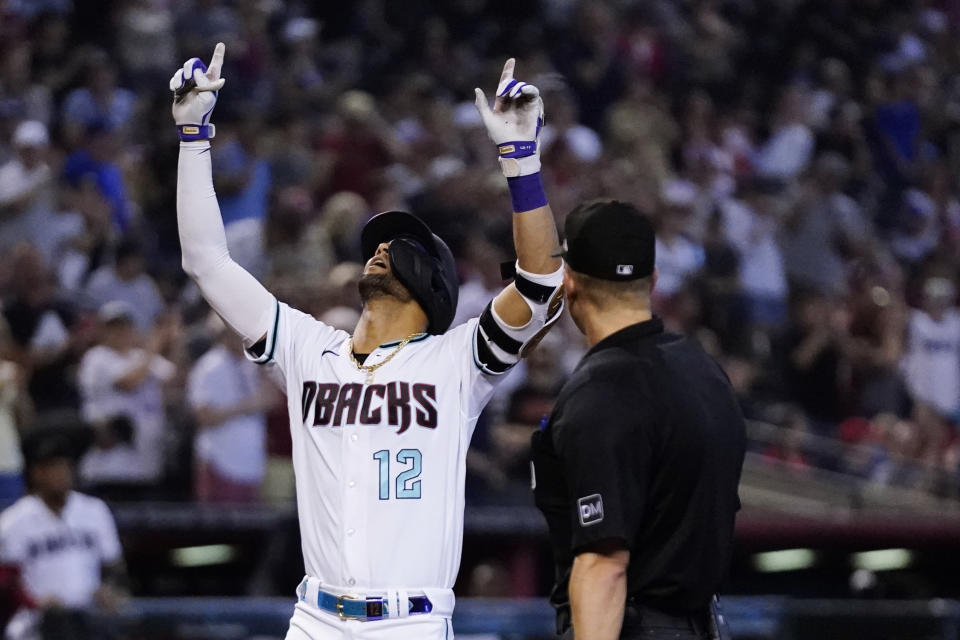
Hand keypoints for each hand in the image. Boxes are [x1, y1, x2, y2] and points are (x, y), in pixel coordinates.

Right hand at [169, 42, 225, 140]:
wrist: (189, 122)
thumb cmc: (202, 111)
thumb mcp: (207, 96)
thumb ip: (204, 81)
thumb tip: (196, 70)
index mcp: (211, 82)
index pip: (215, 66)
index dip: (218, 55)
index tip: (221, 44)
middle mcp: (201, 81)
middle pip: (194, 64)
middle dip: (190, 66)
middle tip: (188, 75)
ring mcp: (190, 84)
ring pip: (183, 70)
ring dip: (180, 77)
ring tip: (180, 86)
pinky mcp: (180, 88)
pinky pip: (175, 78)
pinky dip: (174, 82)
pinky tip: (175, 89)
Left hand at [474, 58, 543, 176]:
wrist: (515, 146)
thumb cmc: (500, 136)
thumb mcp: (487, 119)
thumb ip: (481, 105)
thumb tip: (477, 89)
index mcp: (503, 103)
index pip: (505, 84)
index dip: (508, 72)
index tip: (511, 60)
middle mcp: (514, 102)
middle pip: (514, 84)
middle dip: (510, 83)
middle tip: (506, 92)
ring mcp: (524, 104)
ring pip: (524, 88)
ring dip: (519, 87)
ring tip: (515, 93)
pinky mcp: (534, 108)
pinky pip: (534, 94)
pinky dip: (530, 90)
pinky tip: (524, 91)